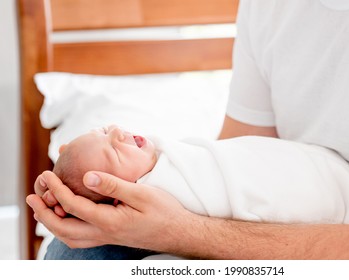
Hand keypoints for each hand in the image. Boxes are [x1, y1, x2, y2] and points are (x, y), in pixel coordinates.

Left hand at [27, 171, 194, 251]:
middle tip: (32, 197)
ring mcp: (107, 237)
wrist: (178, 232)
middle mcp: (104, 233)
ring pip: (70, 237)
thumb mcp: (142, 194)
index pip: (73, 206)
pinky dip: (66, 229)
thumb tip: (87, 177)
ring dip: (52, 224)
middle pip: (63, 228)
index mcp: (110, 221)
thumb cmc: (164, 211)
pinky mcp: (111, 237)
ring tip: (43, 208)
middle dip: (43, 213)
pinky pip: (80, 238)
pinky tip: (68, 218)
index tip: (46, 174)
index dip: (56, 189)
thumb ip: (113, 186)